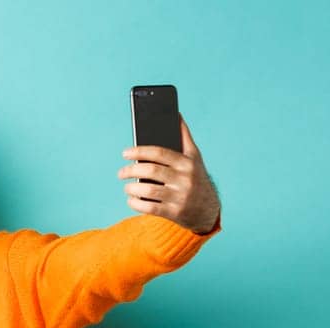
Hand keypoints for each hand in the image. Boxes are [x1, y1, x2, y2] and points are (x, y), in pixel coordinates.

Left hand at [118, 115, 220, 233]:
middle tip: (121, 173)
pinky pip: (149, 208)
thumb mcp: (194, 157)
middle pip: (150, 171)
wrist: (208, 210)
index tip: (125, 153)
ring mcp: (180, 197)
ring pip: (147, 190)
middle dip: (130, 170)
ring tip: (127, 187)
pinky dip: (135, 203)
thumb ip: (184, 137)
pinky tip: (132, 199)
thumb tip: (176, 113)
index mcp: (187, 162)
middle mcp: (185, 179)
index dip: (139, 151)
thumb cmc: (196, 177)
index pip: (159, 153)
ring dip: (131, 188)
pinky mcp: (174, 213)